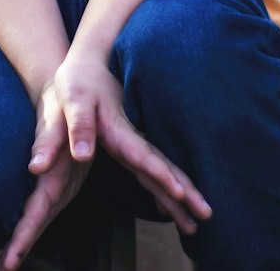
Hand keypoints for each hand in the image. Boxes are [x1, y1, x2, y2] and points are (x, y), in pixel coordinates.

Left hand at [0, 84, 89, 270]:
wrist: (89, 80)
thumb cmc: (74, 90)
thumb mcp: (65, 108)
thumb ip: (49, 140)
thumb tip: (36, 166)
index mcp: (66, 168)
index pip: (41, 208)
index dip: (24, 234)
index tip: (8, 259)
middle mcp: (69, 180)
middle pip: (42, 220)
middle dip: (20, 246)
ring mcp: (69, 182)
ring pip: (44, 218)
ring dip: (24, 240)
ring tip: (2, 261)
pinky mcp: (65, 180)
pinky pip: (46, 208)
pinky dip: (32, 225)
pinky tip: (19, 233)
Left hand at [64, 59, 209, 235]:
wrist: (89, 63)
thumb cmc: (77, 81)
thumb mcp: (72, 99)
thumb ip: (77, 125)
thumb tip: (83, 155)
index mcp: (120, 131)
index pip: (144, 156)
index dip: (162, 174)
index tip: (181, 193)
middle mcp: (132, 138)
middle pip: (164, 166)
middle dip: (187, 191)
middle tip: (207, 214)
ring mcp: (135, 140)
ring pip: (165, 168)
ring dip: (185, 190)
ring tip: (203, 216)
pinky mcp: (132, 142)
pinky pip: (156, 166)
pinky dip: (169, 185)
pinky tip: (175, 201)